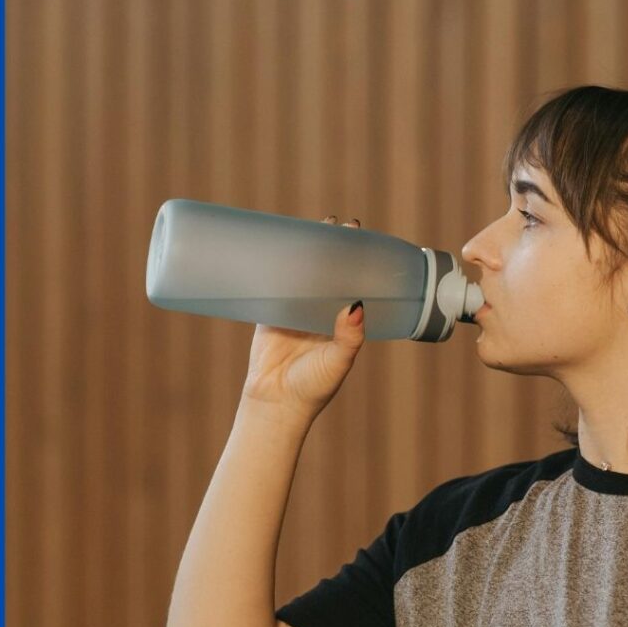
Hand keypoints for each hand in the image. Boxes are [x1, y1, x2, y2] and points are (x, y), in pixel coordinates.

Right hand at [241, 217, 365, 423]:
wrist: (276, 404)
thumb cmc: (313, 387)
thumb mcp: (338, 361)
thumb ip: (349, 337)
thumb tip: (357, 306)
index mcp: (341, 321)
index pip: (352, 281)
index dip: (356, 259)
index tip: (360, 235)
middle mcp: (319, 312)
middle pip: (326, 271)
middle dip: (331, 247)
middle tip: (336, 223)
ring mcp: (293, 310)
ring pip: (299, 274)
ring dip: (302, 250)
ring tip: (307, 225)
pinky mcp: (267, 313)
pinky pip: (270, 284)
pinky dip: (271, 266)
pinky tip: (272, 245)